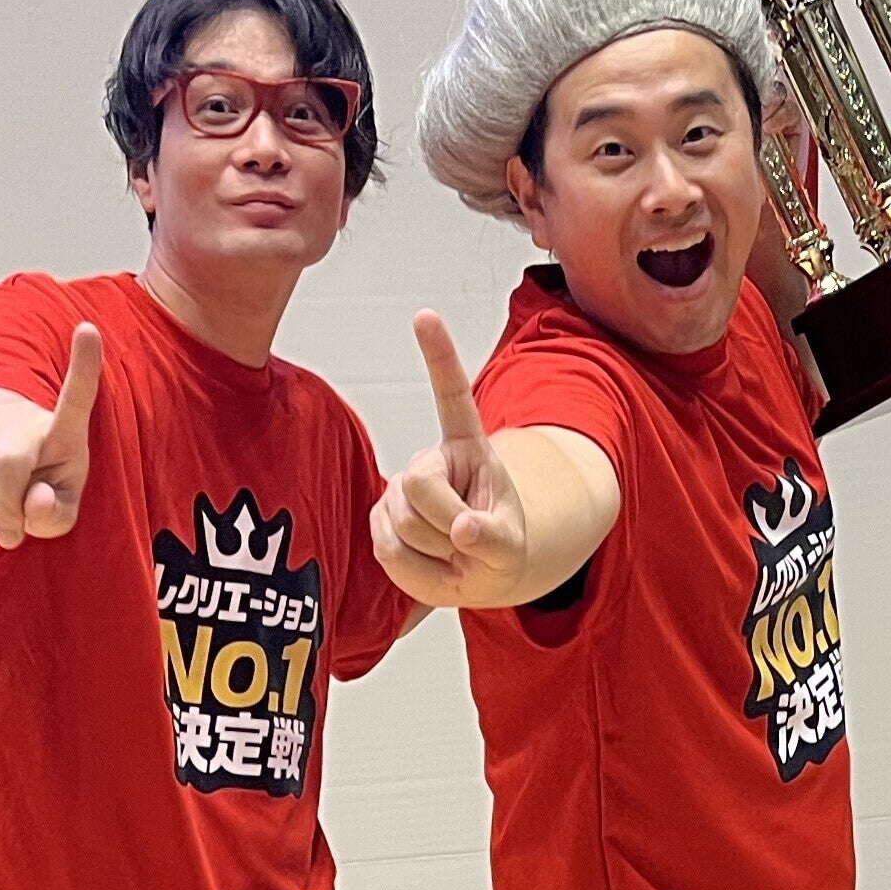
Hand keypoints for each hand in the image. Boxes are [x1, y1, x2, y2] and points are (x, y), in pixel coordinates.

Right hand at [0, 320, 103, 552]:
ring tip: (4, 509)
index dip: (84, 367)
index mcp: (62, 429)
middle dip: (10, 507)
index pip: (75, 398)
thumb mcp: (65, 503)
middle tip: (18, 533)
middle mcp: (19, 420)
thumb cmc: (46, 480)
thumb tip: (31, 501)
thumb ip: (58, 513)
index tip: (88, 329)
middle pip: (7, 463)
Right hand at [371, 311, 527, 607]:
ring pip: (401, 523)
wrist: (477, 574)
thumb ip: (495, 540)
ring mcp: (400, 490)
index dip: (438, 357)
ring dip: (433, 554)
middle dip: (445, 526)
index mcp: (469, 450)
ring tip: (451, 555)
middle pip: (419, 488)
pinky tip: (429, 563)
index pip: (452, 398)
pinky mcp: (379, 521)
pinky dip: (414, 570)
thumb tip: (464, 530)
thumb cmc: (498, 550)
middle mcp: (430, 462)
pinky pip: (387, 551)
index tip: (424, 315)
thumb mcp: (511, 550)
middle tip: (465, 543)